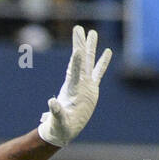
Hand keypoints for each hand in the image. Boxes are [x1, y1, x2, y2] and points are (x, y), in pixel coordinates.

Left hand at [37, 25, 111, 147]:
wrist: (64, 131)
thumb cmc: (60, 126)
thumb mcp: (58, 120)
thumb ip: (55, 111)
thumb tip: (51, 102)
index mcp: (71, 89)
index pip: (74, 72)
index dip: (75, 61)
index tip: (77, 49)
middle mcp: (78, 83)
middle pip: (80, 60)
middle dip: (80, 44)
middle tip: (79, 28)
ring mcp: (85, 84)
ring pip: (89, 62)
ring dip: (91, 48)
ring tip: (93, 32)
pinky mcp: (92, 89)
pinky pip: (98, 72)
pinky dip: (103, 62)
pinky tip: (107, 51)